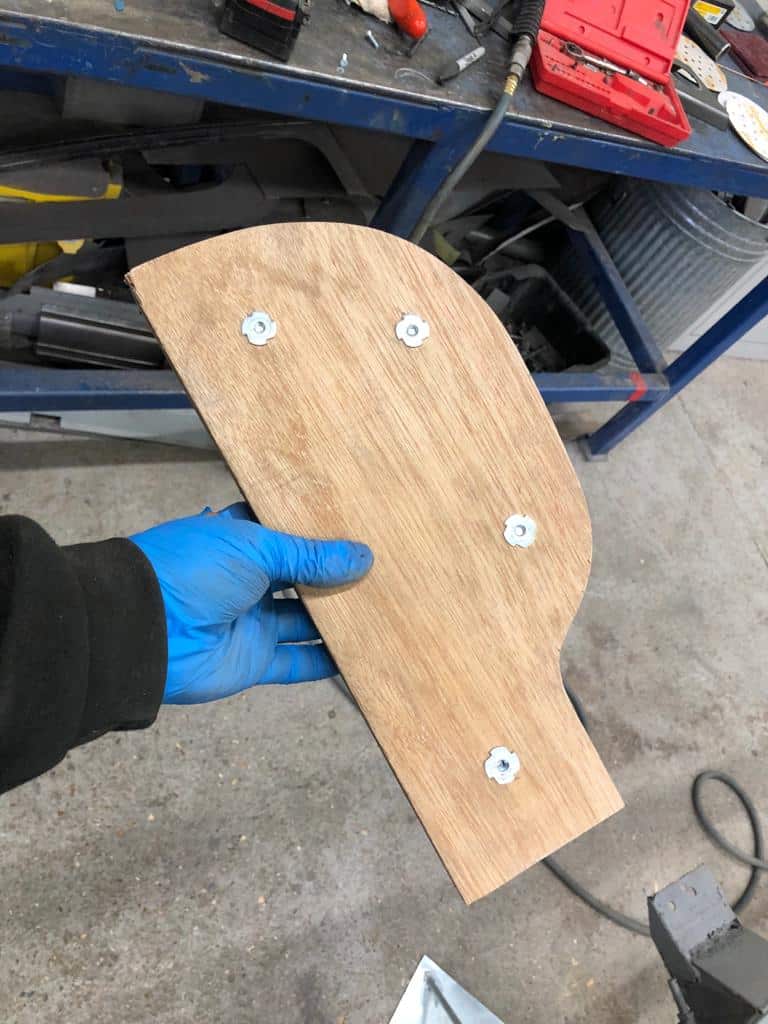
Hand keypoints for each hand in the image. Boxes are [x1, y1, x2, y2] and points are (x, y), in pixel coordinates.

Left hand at [130, 503, 372, 703]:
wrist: (146, 629)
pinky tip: (360, 653)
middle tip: (382, 570)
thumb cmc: (189, 570)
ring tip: (383, 607)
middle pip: (302, 579)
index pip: (289, 535)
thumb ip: (310, 556)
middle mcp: (248, 581)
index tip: (361, 530)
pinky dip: (326, 661)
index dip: (320, 535)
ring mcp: (251, 621)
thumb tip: (360, 556)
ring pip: (305, 620)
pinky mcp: (254, 659)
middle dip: (336, 576)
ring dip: (338, 618)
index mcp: (241, 542)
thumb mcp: (255, 548)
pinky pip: (297, 662)